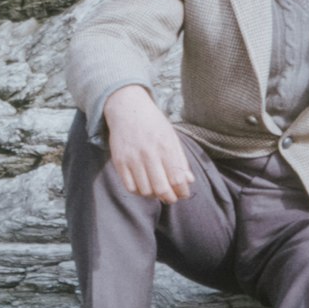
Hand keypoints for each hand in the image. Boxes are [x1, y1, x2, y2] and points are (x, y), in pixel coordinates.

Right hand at [103, 85, 194, 201]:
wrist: (128, 109)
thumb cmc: (154, 124)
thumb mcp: (172, 137)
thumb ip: (181, 160)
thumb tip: (189, 181)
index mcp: (166, 147)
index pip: (177, 179)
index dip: (182, 191)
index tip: (184, 194)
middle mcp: (149, 153)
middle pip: (161, 188)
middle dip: (170, 198)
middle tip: (172, 199)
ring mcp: (132, 158)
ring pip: (145, 190)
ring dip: (154, 196)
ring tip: (158, 192)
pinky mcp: (119, 161)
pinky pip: (130, 187)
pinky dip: (139, 192)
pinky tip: (144, 187)